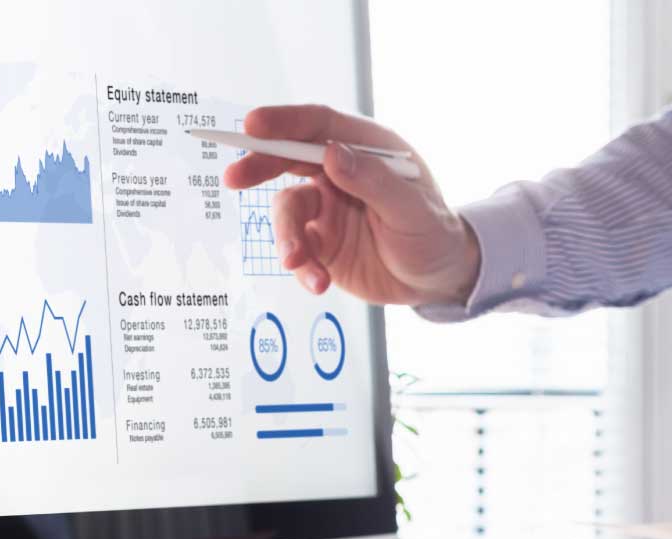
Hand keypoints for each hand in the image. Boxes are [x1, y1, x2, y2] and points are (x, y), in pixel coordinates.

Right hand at [222, 105, 479, 305]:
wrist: (436, 280)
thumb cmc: (433, 234)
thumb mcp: (412, 208)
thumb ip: (372, 180)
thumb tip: (332, 154)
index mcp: (366, 149)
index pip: (319, 125)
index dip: (284, 122)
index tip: (253, 125)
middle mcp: (340, 173)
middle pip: (289, 160)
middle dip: (260, 167)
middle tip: (234, 178)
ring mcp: (327, 209)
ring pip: (288, 213)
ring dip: (287, 238)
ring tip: (298, 262)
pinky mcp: (320, 244)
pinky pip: (297, 252)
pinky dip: (302, 268)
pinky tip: (318, 284)